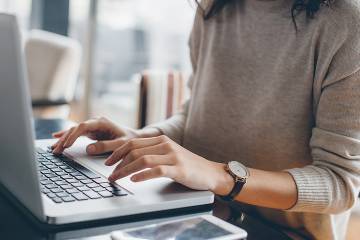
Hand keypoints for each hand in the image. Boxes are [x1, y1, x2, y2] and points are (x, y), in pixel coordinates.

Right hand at [51, 117, 159, 154]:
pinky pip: (76, 133)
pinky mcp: (92, 132)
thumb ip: (106, 146)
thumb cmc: (130, 140)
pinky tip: (56, 137)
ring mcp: (93, 126)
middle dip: (65, 139)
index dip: (73, 135)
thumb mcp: (120, 144)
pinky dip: (67, 136)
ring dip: (63, 139)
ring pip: (74, 131)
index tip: (66, 145)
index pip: (83, 126)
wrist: (135, 138)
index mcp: (102, 122)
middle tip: (56, 150)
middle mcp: (95, 122)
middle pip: (75, 128)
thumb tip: (89, 149)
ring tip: (54, 149)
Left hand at [105, 135, 232, 193]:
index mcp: (161, 140)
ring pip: (143, 160)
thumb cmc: (187, 165)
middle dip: (118, 162)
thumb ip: (153, 152)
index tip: (108, 162)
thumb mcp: (169, 154)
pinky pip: (157, 170)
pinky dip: (143, 175)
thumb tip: (129, 159)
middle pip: (135, 150)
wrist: (210, 172)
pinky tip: (134, 180)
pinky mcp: (179, 169)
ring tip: (117, 178)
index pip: (133, 142)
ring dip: (126, 170)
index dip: (117, 152)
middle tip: (110, 174)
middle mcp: (166, 145)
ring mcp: (173, 156)